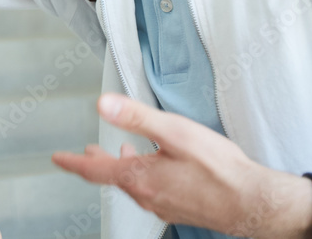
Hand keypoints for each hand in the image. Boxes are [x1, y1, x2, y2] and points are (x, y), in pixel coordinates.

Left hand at [51, 93, 311, 238]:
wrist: (252, 203)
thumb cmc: (219, 170)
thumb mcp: (175, 133)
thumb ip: (137, 117)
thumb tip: (104, 104)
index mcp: (140, 177)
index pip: (96, 171)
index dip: (74, 162)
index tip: (58, 158)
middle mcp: (148, 196)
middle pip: (114, 178)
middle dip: (96, 165)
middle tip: (83, 156)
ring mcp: (164, 205)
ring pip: (134, 185)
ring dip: (122, 169)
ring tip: (119, 155)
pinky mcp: (180, 208)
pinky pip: (152, 191)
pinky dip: (144, 176)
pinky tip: (156, 168)